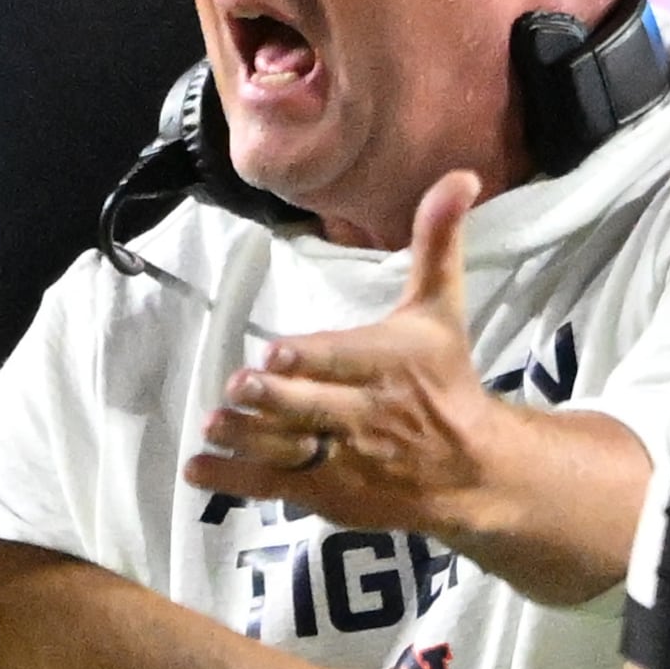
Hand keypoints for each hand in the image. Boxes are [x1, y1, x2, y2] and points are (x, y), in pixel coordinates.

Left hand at [185, 170, 514, 541]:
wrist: (472, 470)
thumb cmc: (446, 380)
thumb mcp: (441, 310)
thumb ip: (436, 242)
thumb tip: (460, 175)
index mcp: (391, 366)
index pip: (345, 361)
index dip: (311, 359)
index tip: (275, 352)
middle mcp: (368, 416)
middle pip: (314, 408)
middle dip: (275, 399)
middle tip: (238, 386)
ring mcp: (346, 459)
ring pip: (290, 449)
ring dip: (248, 439)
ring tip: (214, 426)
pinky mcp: (328, 493)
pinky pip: (277, 487)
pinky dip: (235, 480)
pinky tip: (197, 469)